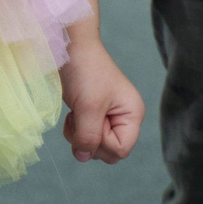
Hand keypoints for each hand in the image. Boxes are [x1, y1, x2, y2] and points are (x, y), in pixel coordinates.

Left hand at [58, 38, 142, 163]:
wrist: (70, 46)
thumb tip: (83, 157)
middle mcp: (124, 118)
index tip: (92, 121)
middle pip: (109, 151)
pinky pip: (85, 136)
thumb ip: (88, 137)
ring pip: (95, 146)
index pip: (121, 149)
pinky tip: (71, 114)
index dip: (102, 143)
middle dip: (90, 141)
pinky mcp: (93, 114)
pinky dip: (75, 130)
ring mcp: (108, 116)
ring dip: (79, 135)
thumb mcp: (88, 107)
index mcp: (132, 114)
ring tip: (74, 115)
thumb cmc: (84, 71)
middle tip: (79, 118)